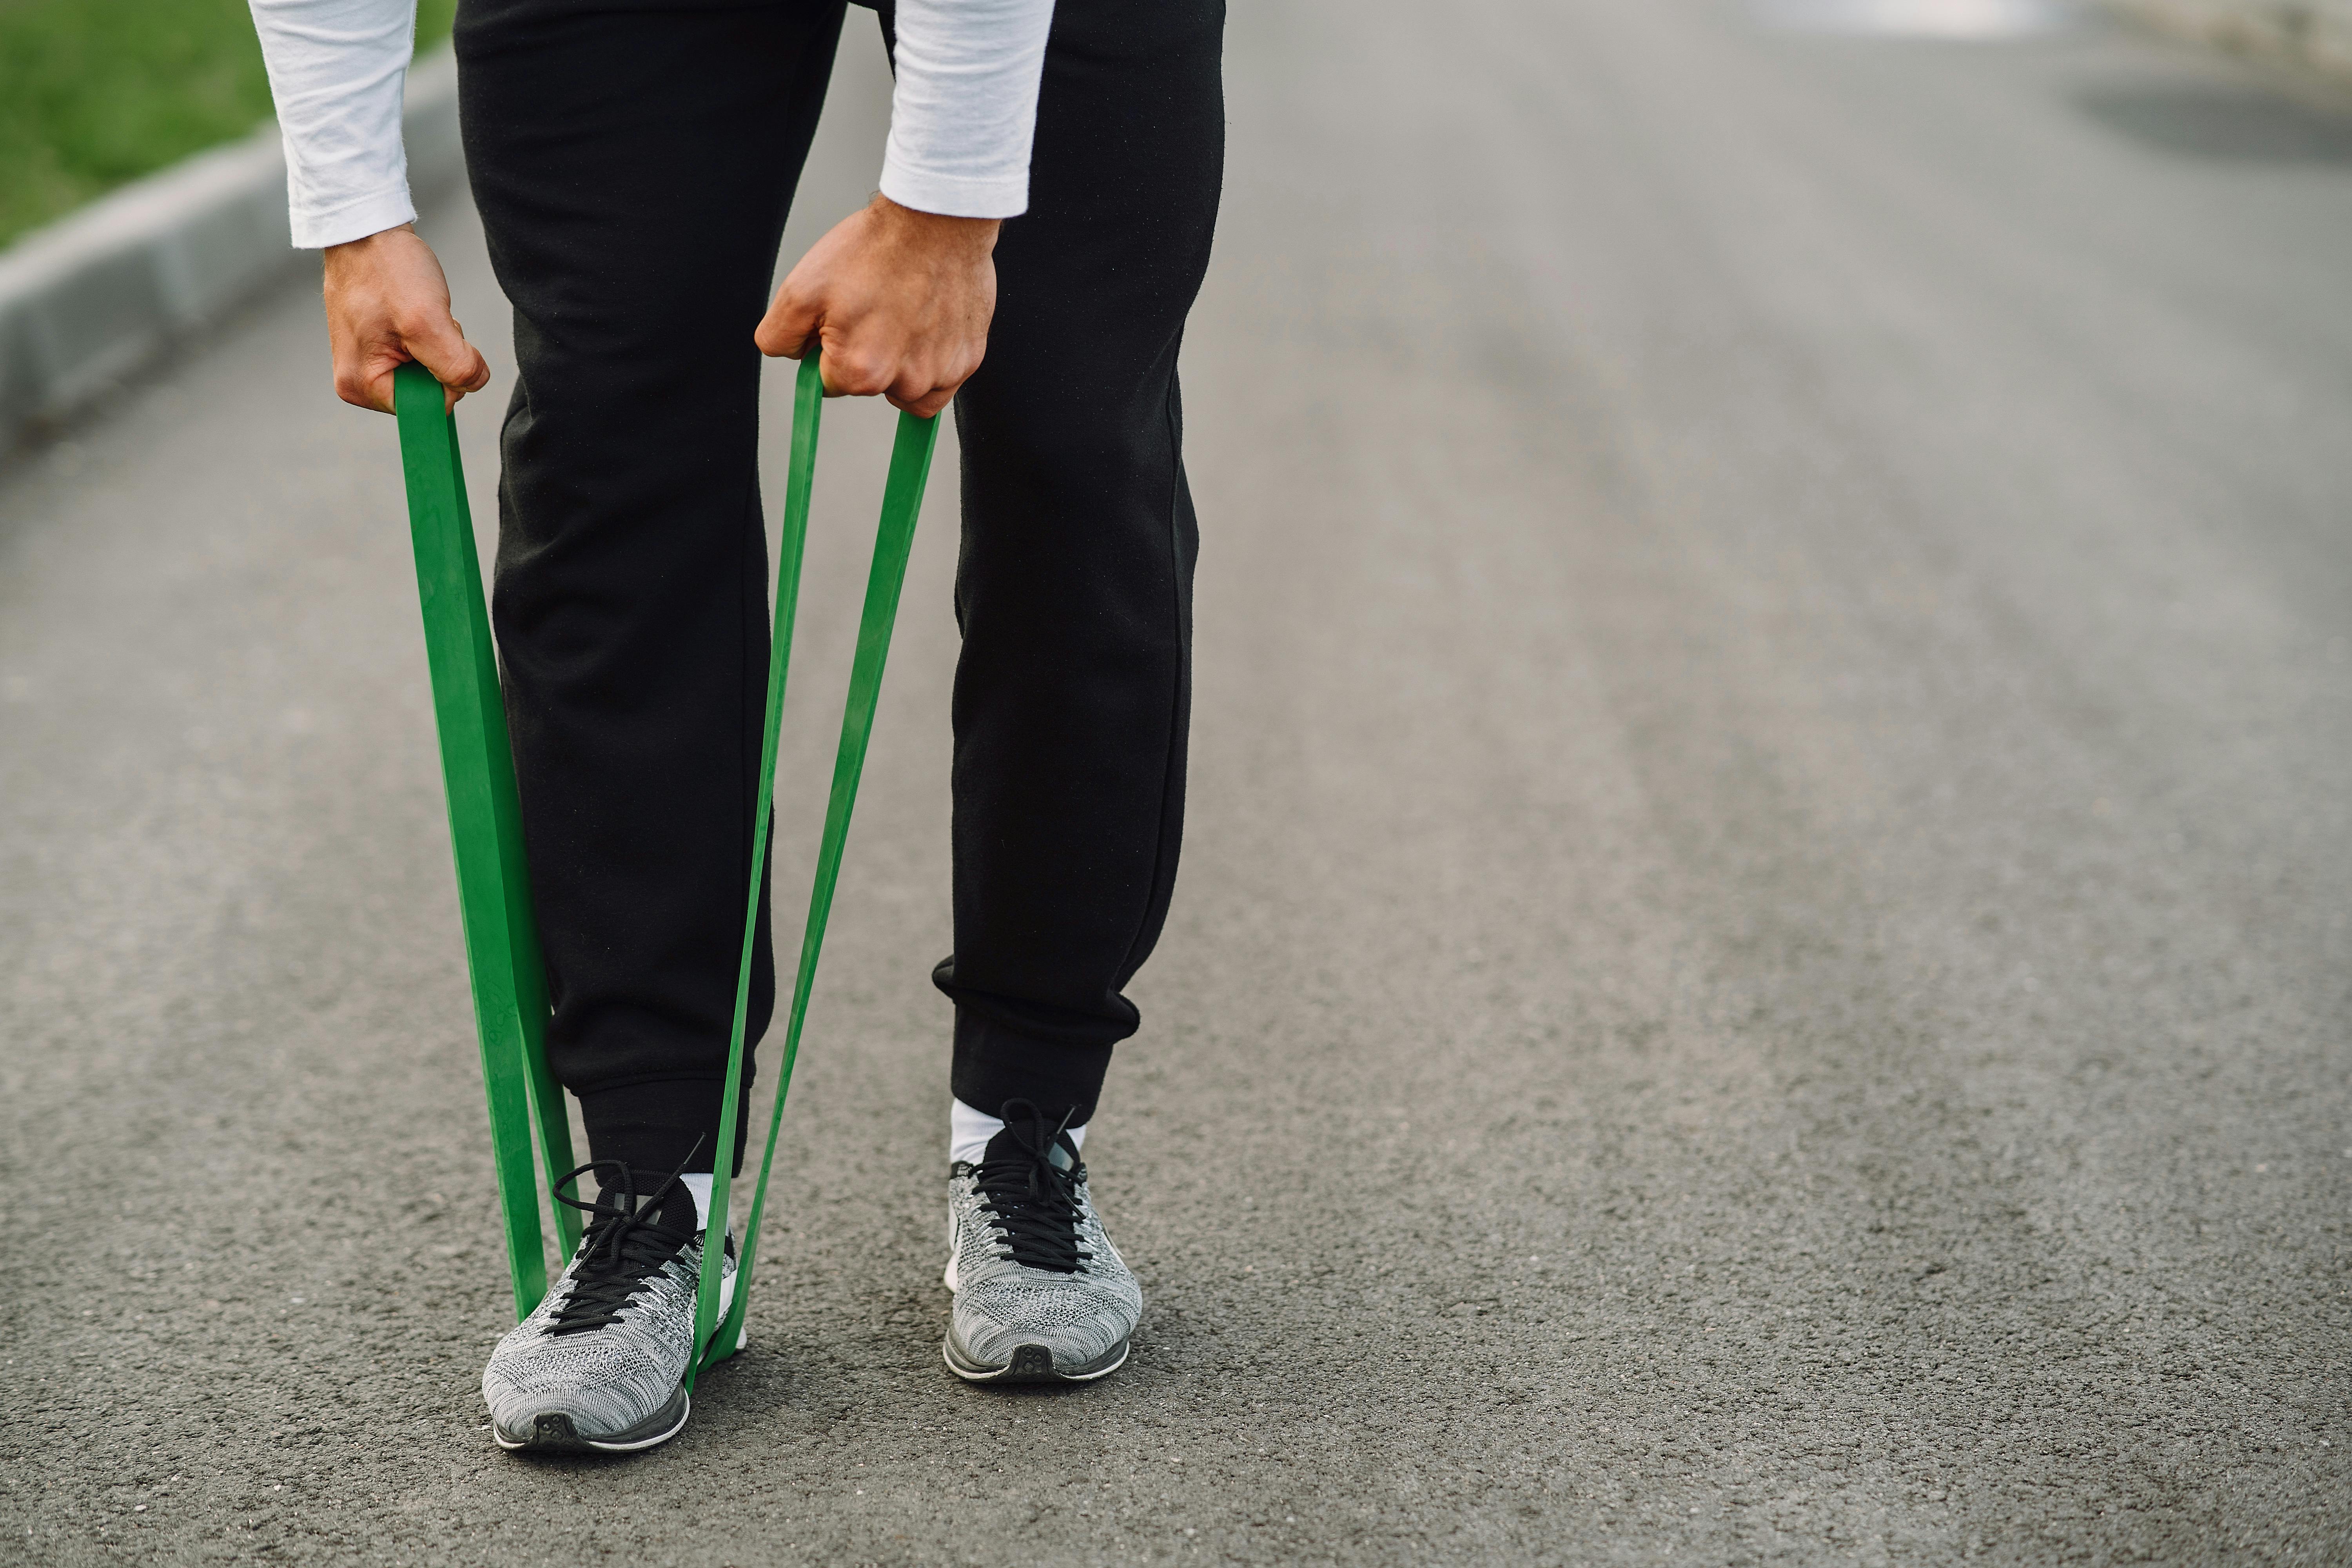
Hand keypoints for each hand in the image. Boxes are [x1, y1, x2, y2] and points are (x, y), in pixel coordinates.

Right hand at [321, 224, 491, 412]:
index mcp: (360, 385)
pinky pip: (417, 357)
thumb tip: (473, 384)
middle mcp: (357, 382)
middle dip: (439, 359)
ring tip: (416, 313)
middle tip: (426, 322)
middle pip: (426, 392)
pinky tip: (414, 314)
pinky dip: (427, 337)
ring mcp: (364, 364)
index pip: (427, 408)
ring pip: (425, 374)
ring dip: (435, 345)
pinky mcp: (375, 348)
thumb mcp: (428, 320)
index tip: (435, 341)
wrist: (367, 230)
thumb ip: (455, 365)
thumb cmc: (387, 268)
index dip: (446, 379)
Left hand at [755, 195, 998, 418]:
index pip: (829, 385)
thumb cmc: (874, 249)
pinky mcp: (969, 359)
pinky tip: (926, 324)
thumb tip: (788, 357)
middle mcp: (906, 383)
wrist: (936, 219)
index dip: (828, 350)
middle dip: (864, 354)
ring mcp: (942, 373)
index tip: (840, 321)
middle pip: (870, 387)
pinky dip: (931, 360)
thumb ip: (778, 337)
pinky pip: (942, 381)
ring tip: (902, 314)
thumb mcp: (800, 288)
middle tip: (873, 307)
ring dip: (900, 362)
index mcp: (861, 372)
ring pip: (907, 389)